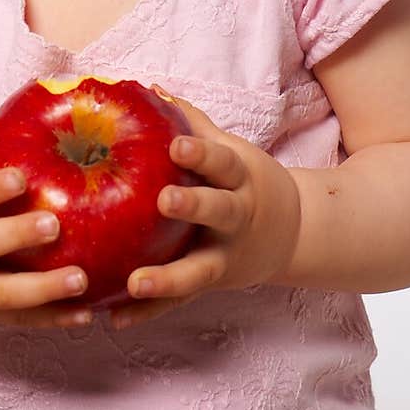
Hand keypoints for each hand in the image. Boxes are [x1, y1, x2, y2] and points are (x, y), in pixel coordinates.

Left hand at [108, 93, 301, 329]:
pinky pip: (179, 302)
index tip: (176, 144)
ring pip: (199, 270)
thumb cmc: (245, 181)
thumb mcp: (230, 150)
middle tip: (164, 200)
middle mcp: (237, 218)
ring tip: (134, 282)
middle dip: (194, 206)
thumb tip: (150, 89)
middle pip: (219, 211)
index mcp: (239, 179)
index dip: (201, 153)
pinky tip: (116, 319)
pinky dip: (148, 313)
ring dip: (167, 278)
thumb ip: (191, 123)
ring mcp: (226, 256)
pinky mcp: (212, 283)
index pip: (221, 162)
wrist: (293, 231)